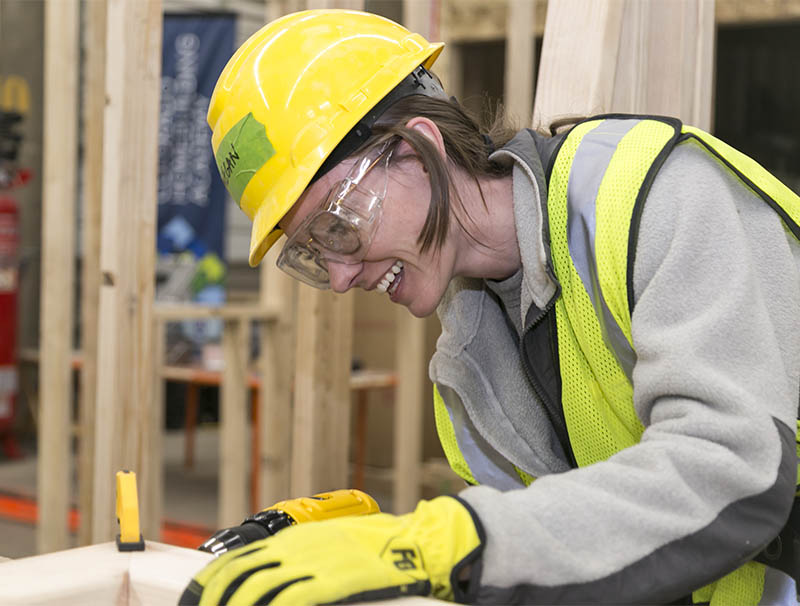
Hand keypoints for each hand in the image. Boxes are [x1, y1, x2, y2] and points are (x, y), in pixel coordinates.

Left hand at [178, 496, 482, 605]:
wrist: (413, 542)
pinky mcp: (333, 582)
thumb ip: (296, 559)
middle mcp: (296, 548)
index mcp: (292, 538)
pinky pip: (289, 601)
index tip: (197, 600)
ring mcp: (313, 564)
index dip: (209, 584)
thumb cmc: (373, 546)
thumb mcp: (326, 543)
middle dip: (215, 600)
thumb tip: (268, 580)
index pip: (236, 559)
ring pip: (256, 591)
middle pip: (238, 576)